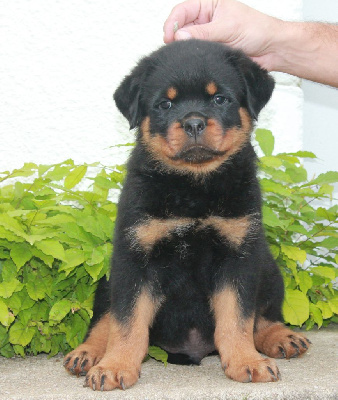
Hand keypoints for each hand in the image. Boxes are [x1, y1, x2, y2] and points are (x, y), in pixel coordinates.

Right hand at [163, 0, 282, 70]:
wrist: (271, 49)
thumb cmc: (256, 30)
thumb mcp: (227, 28)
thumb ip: (202, 33)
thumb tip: (179, 37)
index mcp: (210, 5)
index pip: (183, 10)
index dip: (172, 22)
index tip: (169, 36)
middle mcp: (206, 19)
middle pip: (182, 26)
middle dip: (176, 37)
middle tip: (173, 49)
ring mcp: (208, 36)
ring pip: (188, 42)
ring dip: (185, 49)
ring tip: (184, 56)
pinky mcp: (212, 50)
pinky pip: (197, 54)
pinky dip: (193, 57)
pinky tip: (193, 62)